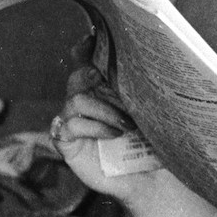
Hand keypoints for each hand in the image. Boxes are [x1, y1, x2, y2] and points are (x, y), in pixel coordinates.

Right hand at [48, 44, 164, 200]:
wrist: (147, 178)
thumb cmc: (148, 145)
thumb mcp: (147, 113)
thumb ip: (139, 90)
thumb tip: (150, 59)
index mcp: (101, 92)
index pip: (85, 64)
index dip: (84, 50)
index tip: (91, 38)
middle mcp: (84, 105)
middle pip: (76, 78)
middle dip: (90, 75)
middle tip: (102, 77)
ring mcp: (72, 124)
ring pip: (75, 101)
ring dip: (102, 109)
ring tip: (124, 125)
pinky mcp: (67, 145)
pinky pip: (68, 126)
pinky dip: (93, 127)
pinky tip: (112, 135)